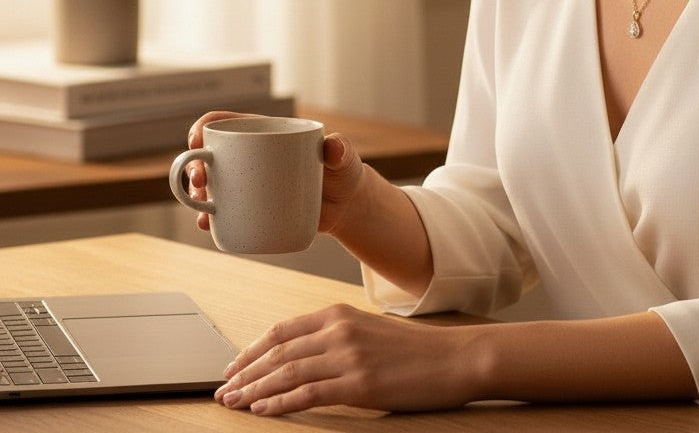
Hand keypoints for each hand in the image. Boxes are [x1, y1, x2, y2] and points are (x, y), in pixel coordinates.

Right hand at [185, 112, 366, 234]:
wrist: (346, 206)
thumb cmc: (343, 172)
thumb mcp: (344, 158)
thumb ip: (341, 149)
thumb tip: (333, 146)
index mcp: (265, 134)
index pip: (225, 123)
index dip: (204, 127)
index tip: (197, 140)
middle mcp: (250, 158)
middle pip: (210, 155)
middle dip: (193, 165)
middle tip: (201, 180)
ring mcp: (248, 185)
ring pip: (211, 186)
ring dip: (196, 194)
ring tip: (204, 207)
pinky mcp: (252, 210)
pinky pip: (223, 213)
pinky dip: (210, 218)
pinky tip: (207, 224)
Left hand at [214, 304, 482, 414]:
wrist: (452, 359)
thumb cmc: (413, 349)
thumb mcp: (369, 330)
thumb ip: (336, 336)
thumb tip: (300, 355)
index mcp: (339, 313)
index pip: (282, 330)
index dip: (252, 349)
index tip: (232, 366)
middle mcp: (339, 330)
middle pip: (278, 352)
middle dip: (244, 372)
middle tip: (222, 390)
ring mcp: (348, 356)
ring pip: (286, 373)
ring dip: (254, 389)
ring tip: (233, 403)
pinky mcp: (358, 384)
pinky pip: (308, 394)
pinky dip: (280, 403)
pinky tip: (263, 410)